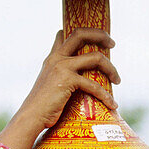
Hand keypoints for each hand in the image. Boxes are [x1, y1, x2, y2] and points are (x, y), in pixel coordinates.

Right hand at [0, 29, 120, 148]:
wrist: (31, 116)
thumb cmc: (42, 106)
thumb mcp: (49, 85)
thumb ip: (59, 77)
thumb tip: (74, 82)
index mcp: (52, 57)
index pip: (64, 35)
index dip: (81, 32)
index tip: (96, 36)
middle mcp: (57, 58)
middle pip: (80, 34)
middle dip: (99, 35)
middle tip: (112, 44)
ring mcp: (62, 67)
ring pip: (96, 57)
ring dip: (111, 68)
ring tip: (117, 80)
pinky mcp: (67, 80)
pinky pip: (94, 85)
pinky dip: (106, 96)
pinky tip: (112, 104)